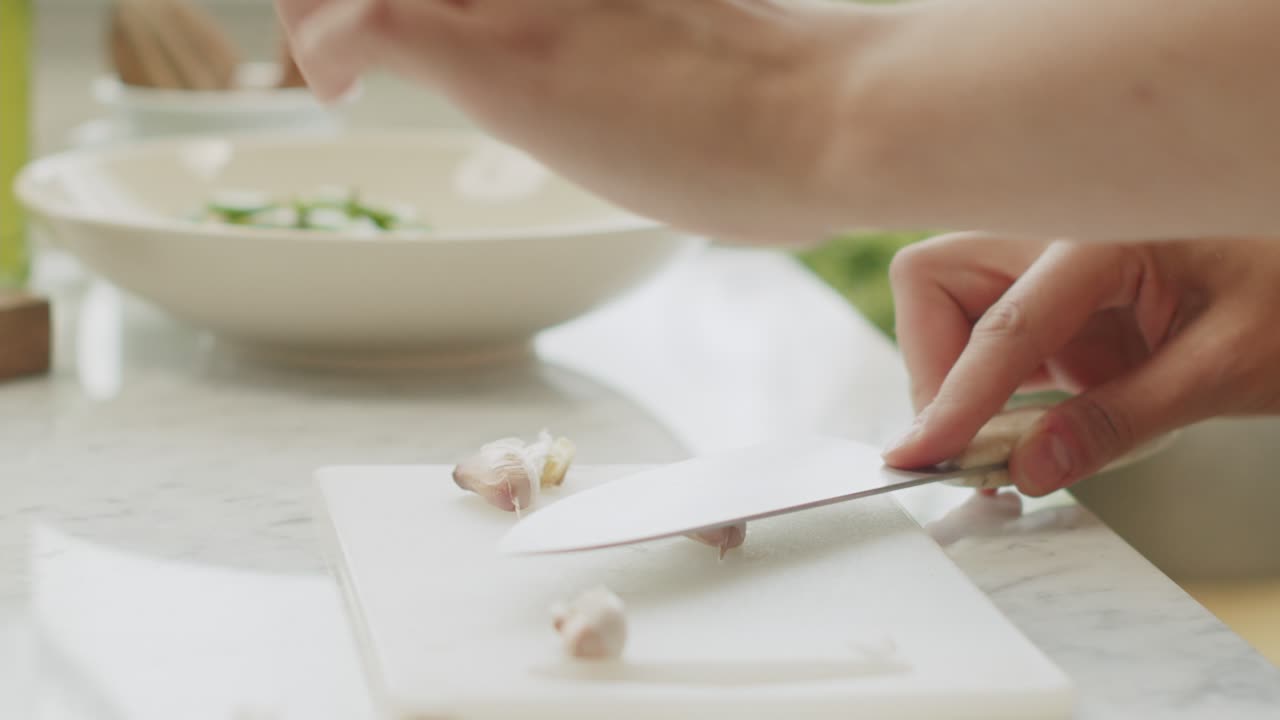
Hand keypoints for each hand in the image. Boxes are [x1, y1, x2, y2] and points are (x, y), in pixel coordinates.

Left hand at [276, 0, 884, 242]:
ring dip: (317, 2)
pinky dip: (322, 44)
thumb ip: (631, 28)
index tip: (417, 9)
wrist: (834, 116)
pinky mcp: (500, 55)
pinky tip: (333, 88)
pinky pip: (359, 19)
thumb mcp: (695, 26)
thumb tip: (626, 68)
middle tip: (338, 24)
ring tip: (320, 58)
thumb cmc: (791, 98)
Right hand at [882, 234, 1279, 495]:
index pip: (1002, 323)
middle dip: (932, 364)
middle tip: (963, 439)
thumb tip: (1028, 468)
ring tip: (995, 446)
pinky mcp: (1056, 298)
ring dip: (951, 378)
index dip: (954, 397)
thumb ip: (1119, 422)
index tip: (922, 454)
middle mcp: (1060, 235)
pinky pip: (985, 336)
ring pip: (946, 306)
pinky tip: (1015, 431)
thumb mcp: (1224, 369)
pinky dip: (982, 388)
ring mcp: (1052, 265)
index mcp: (1106, 237)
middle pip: (935, 282)